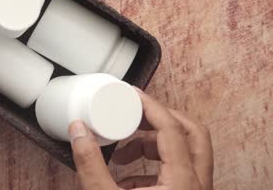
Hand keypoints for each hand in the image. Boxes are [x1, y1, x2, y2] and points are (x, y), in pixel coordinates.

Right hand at [68, 87, 212, 189]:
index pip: (171, 128)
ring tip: (123, 152)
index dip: (150, 106)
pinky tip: (128, 177)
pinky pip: (179, 172)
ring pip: (187, 152)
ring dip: (154, 144)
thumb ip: (90, 164)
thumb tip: (79, 131)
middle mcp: (196, 185)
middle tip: (135, 115)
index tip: (131, 95)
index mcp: (182, 181)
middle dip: (160, 119)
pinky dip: (154, 166)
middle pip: (192, 133)